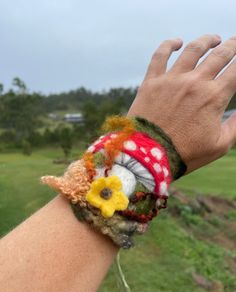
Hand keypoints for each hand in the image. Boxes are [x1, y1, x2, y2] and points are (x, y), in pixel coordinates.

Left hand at [128, 34, 235, 173]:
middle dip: (232, 46)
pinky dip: (169, 45)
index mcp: (214, 97)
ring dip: (207, 40)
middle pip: (219, 55)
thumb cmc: (185, 154)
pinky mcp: (151, 82)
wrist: (148, 157)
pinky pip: (160, 55)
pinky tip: (176, 42)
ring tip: (214, 39)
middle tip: (235, 43)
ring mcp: (171, 80)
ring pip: (193, 50)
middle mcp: (194, 83)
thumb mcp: (220, 144)